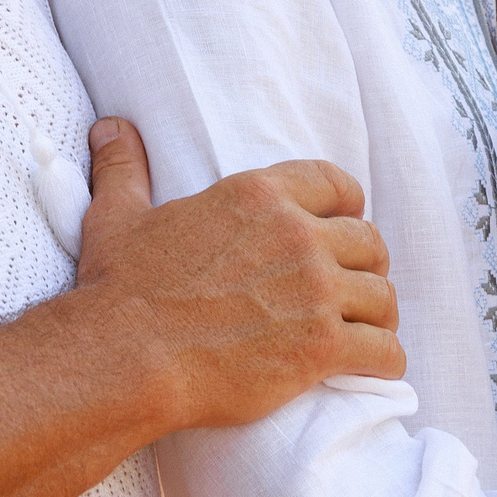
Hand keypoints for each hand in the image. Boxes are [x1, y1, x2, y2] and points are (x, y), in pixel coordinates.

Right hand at [74, 117, 405, 429]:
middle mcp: (297, 234)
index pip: (336, 184)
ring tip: (367, 332)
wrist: (124, 356)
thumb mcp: (118, 216)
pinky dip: (385, 360)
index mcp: (259, 195)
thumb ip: (124, 169)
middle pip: (369, 242)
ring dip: (378, 316)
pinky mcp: (322, 347)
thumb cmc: (121, 289)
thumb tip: (110, 128)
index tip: (346, 226)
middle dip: (367, 266)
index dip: (348, 206)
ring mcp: (315, 291)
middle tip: (354, 290)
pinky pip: (384, 350)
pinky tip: (374, 367)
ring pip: (382, 296)